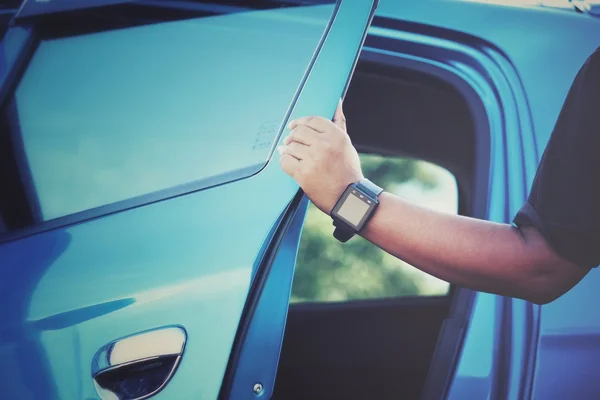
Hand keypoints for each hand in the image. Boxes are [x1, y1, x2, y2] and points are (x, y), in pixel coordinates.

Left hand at [278, 99, 363, 213]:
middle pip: (298, 132)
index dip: (300, 122)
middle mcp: (325, 145)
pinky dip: (285, 162)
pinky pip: (285, 161)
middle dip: (293, 137)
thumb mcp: (346, 143)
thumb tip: (337, 101)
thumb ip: (339, 122)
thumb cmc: (348, 170)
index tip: (293, 126)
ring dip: (288, 151)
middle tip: (291, 143)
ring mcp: (313, 160)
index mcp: (336, 135)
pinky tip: (290, 164)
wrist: (348, 197)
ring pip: (290, 147)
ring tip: (294, 156)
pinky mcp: (303, 174)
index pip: (312, 120)